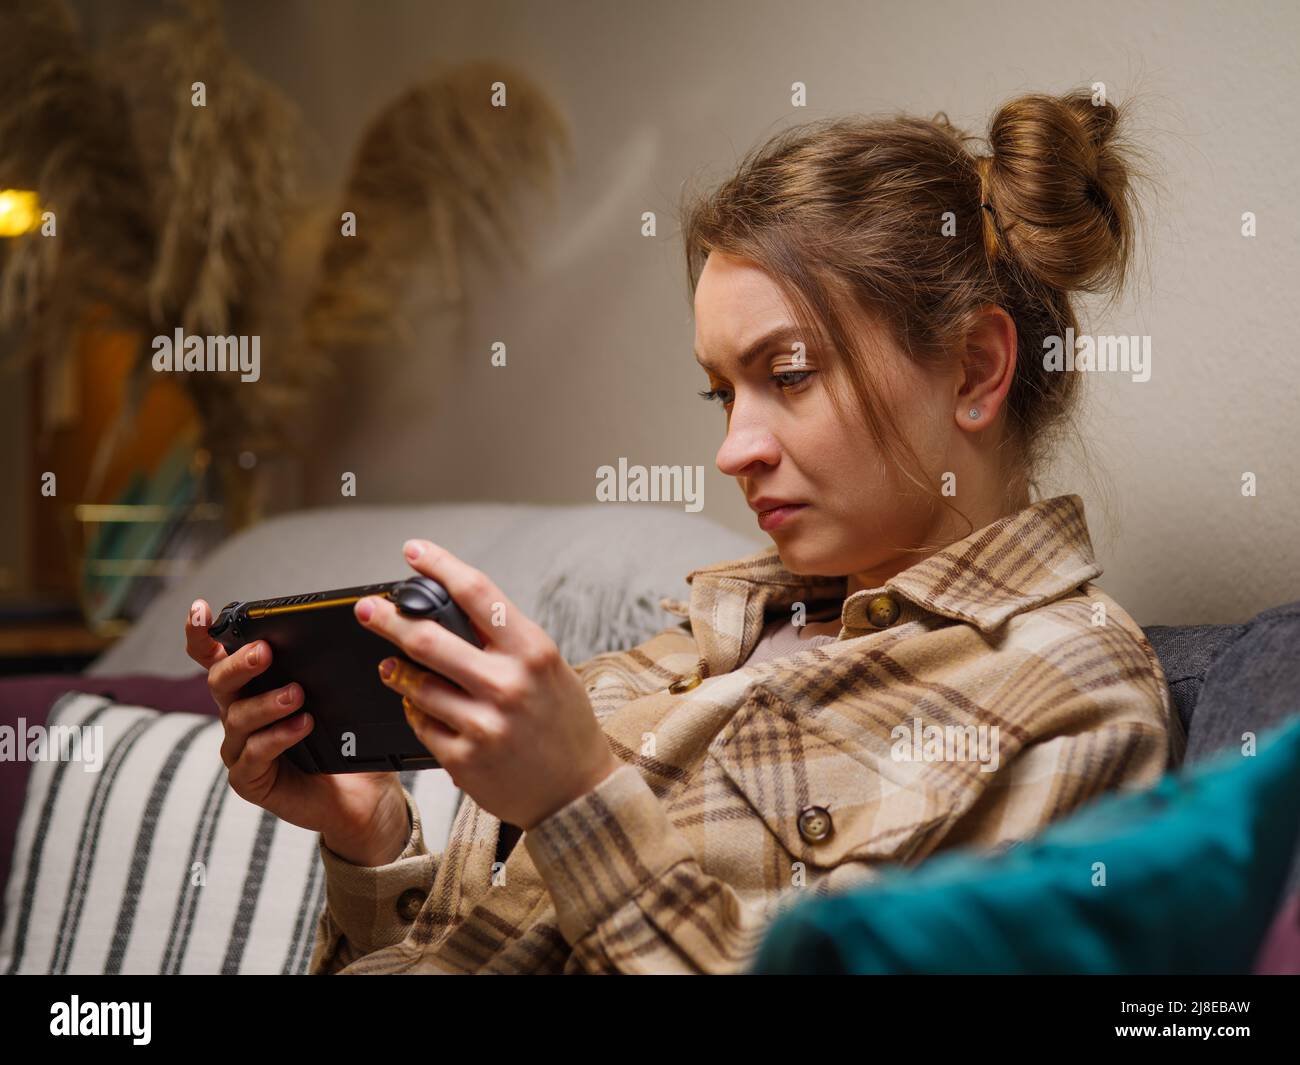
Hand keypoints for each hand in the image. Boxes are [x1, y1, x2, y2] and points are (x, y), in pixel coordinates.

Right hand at [184, 600, 410, 866]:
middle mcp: (239, 714)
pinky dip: (277, 737)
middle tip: (265, 652)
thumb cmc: (348, 740)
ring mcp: (240, 748)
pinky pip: (253, 754)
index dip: (202, 635)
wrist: (363, 794)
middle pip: (220, 682)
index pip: (218, 658)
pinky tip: (302, 725)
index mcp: (254, 688)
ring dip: (267, 702)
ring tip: (297, 695)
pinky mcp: (249, 779)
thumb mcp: (339, 696)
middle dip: (240, 664)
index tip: (199, 609)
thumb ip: (327, 668)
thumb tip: (343, 627)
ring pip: (237, 717)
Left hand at [354, 539, 621, 830]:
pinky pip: (421, 723)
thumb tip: (448, 609)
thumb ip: (504, 642)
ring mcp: (484, 724)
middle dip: (388, 618)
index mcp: (532, 651)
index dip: (439, 566)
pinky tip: (417, 707)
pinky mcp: (465, 759)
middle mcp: (508, 684)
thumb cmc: (561, 722)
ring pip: (417, 685)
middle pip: (429, 638)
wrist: (577, 792)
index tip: (413, 551)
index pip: (477, 592)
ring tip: (389, 666)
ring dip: (395, 671)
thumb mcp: (548, 668)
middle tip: (366, 608)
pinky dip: (414, 711)